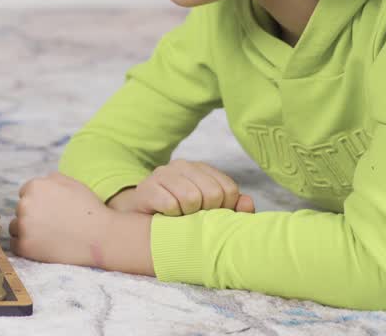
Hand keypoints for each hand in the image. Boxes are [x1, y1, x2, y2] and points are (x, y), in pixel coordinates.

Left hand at [10, 172, 153, 275]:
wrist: (101, 238)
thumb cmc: (89, 209)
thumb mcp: (72, 183)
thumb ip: (51, 179)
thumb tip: (40, 183)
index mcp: (35, 186)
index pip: (26, 193)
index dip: (39, 203)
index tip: (51, 211)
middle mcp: (25, 204)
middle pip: (20, 210)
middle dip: (33, 215)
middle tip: (52, 224)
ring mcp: (23, 226)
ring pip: (15, 226)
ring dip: (27, 230)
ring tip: (49, 236)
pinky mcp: (24, 246)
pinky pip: (15, 244)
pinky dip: (26, 246)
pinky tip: (43, 245)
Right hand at [108, 159, 254, 216]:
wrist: (138, 219)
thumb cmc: (179, 217)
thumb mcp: (208, 213)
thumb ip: (232, 209)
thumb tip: (247, 202)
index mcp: (201, 169)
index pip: (228, 189)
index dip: (224, 208)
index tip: (211, 215)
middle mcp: (182, 165)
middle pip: (213, 193)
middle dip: (207, 212)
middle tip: (194, 217)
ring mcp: (162, 174)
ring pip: (191, 197)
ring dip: (188, 215)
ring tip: (180, 216)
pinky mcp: (146, 187)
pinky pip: (170, 204)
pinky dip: (171, 216)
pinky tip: (166, 215)